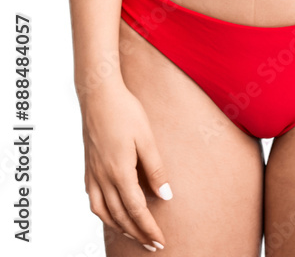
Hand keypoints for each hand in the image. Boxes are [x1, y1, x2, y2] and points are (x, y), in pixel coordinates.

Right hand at [82, 80, 169, 250]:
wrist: (98, 94)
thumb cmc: (124, 111)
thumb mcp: (146, 138)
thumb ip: (155, 169)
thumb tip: (165, 196)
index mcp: (119, 172)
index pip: (136, 211)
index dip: (149, 228)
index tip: (160, 241)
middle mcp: (102, 177)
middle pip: (120, 216)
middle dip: (137, 234)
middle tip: (152, 245)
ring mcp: (92, 173)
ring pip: (103, 212)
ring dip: (119, 227)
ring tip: (133, 234)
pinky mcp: (88, 167)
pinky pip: (93, 199)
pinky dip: (103, 212)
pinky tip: (111, 210)